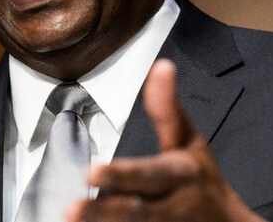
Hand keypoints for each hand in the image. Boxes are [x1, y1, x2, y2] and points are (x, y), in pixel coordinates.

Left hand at [66, 59, 266, 221]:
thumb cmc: (201, 180)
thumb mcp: (189, 141)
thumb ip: (168, 110)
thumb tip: (161, 66)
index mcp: (181, 174)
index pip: (150, 174)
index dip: (122, 175)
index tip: (91, 172)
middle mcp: (173, 206)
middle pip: (136, 211)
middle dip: (103, 211)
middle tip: (71, 208)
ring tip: (71, 219)